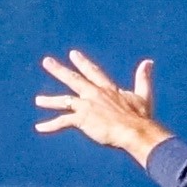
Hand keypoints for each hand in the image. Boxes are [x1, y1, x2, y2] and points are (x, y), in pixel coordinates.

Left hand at [34, 49, 171, 166]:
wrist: (135, 131)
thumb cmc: (141, 117)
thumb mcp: (143, 95)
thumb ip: (143, 78)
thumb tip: (148, 62)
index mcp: (108, 89)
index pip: (93, 72)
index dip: (83, 63)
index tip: (73, 55)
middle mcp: (94, 94)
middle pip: (73, 79)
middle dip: (59, 70)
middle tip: (46, 62)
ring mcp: (87, 105)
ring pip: (64, 101)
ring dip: (50, 100)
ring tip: (38, 100)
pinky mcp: (82, 119)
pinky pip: (62, 121)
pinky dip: (50, 125)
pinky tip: (39, 127)